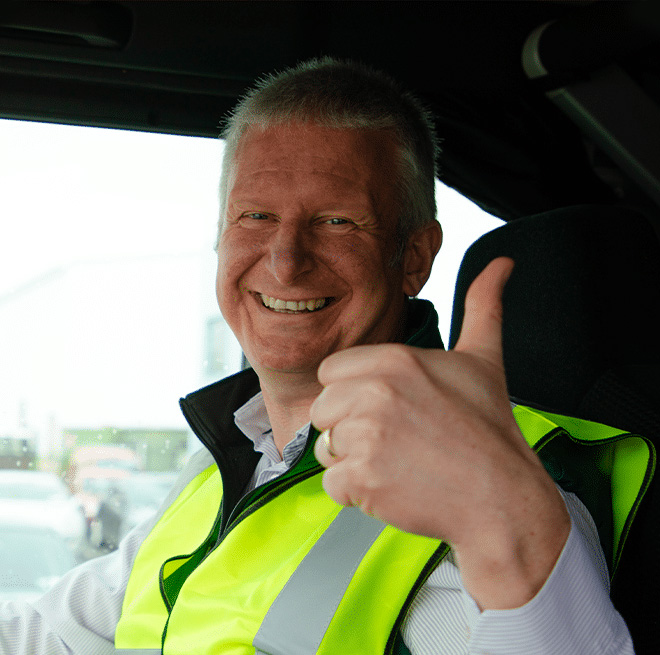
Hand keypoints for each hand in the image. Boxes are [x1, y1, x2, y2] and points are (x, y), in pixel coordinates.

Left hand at [311, 257, 569, 608]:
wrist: (503, 498)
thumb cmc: (490, 430)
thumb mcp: (484, 358)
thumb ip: (483, 305)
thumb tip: (503, 264)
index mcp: (394, 360)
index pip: (331, 372)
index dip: (352, 393)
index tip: (386, 409)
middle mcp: (375, 393)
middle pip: (322, 410)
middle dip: (348, 428)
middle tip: (394, 440)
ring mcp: (366, 437)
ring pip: (325, 448)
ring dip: (352, 461)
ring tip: (397, 463)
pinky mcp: (362, 479)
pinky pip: (332, 484)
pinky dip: (356, 493)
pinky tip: (394, 486)